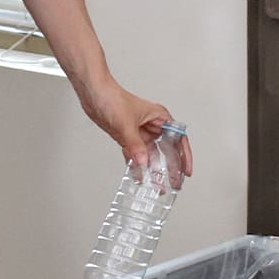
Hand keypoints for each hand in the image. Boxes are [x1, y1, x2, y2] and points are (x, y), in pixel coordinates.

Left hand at [73, 74, 194, 177]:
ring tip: (158, 185)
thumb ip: (135, 145)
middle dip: (171, 168)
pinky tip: (139, 177)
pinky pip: (136, 156)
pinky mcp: (128, 138)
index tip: (186, 171)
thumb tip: (143, 162)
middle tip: (175, 183)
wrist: (92, 93)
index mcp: (159, 118)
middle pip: (167, 151)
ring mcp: (140, 133)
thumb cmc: (111, 97)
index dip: (184, 156)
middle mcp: (152, 126)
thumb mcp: (126, 123)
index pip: (178, 139)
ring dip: (154, 170)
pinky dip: (137, 166)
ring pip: (151, 156)